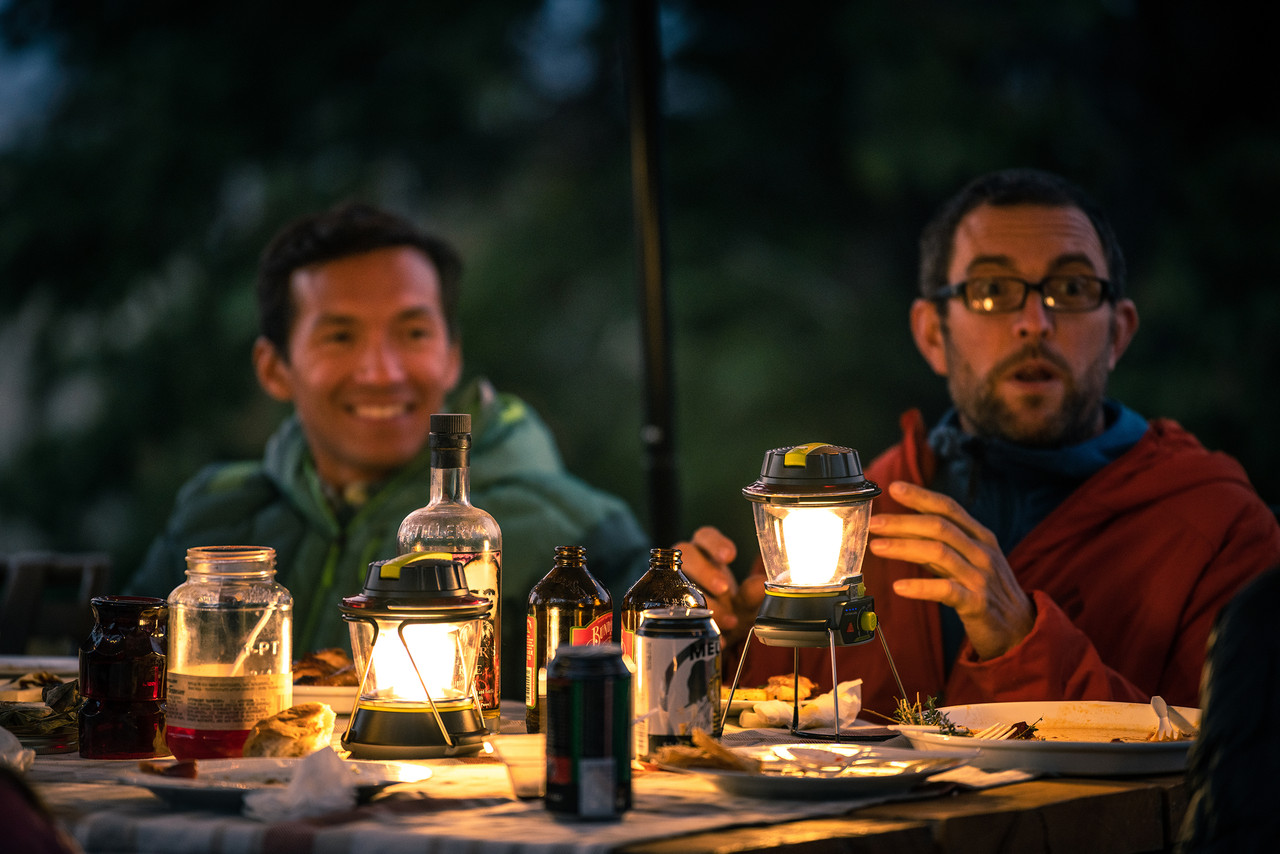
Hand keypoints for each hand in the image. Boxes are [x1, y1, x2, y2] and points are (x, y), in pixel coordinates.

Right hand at [674, 526, 764, 647]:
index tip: (729, 556)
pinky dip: (693, 625)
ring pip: (675, 580)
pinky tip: (715, 638)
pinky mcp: (659, 606)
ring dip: (699, 599)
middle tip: (723, 589)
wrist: (713, 638)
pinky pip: (668, 610)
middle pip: (686, 553)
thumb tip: (762, 584)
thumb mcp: (745, 604)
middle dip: (705, 570)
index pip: (705, 536)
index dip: (715, 543)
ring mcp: (669, 583)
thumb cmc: (729, 610)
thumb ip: (752, 594)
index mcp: (705, 553)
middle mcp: (684, 565)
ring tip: (726, 620)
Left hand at [867, 481, 1033, 659]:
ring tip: (877, 547)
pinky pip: (946, 590)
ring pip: (939, 554)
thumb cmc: (988, 591)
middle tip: (874, 523)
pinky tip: (899, 586)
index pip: (949, 508)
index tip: (894, 488)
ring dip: (904, 548)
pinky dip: (921, 586)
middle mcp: (982, 552)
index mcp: (980, 537)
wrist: (1020, 629)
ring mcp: (981, 578)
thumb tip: (905, 528)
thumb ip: (942, 545)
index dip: (921, 496)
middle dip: (903, 522)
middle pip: (940, 527)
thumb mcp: (969, 561)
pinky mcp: (977, 604)